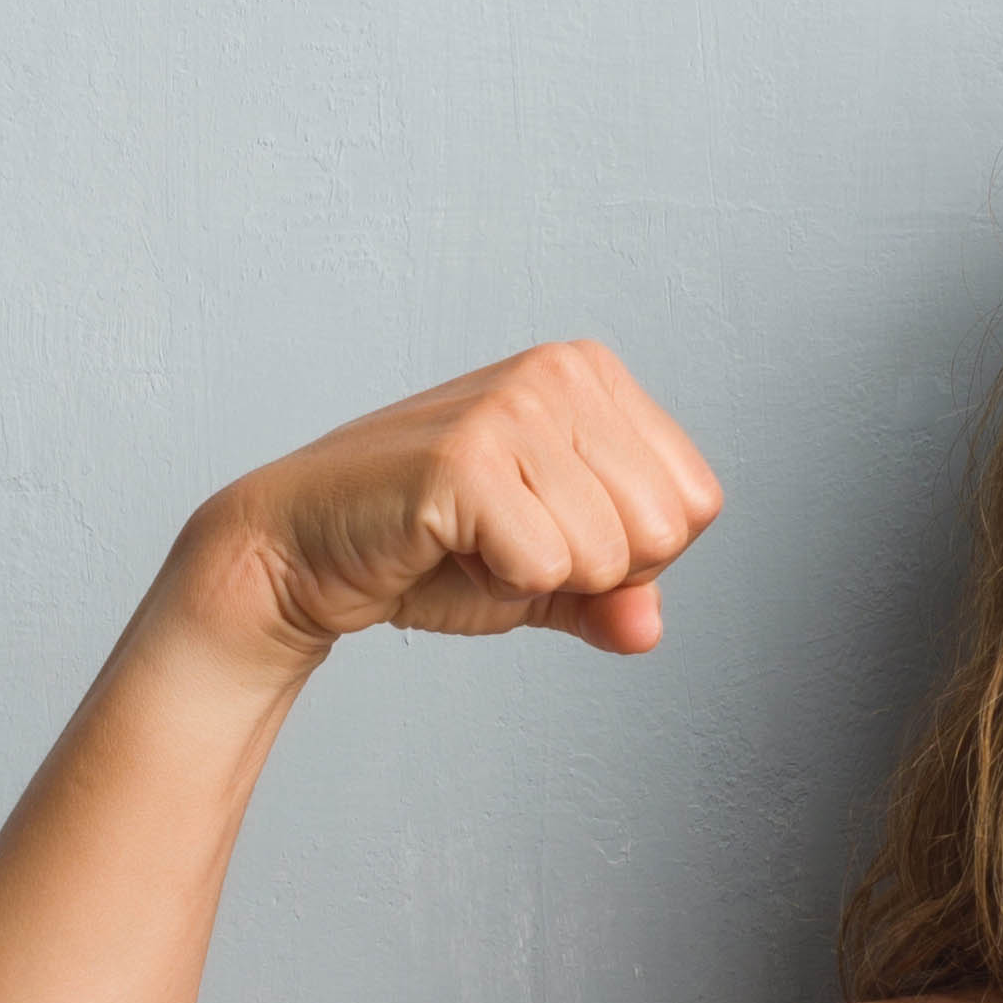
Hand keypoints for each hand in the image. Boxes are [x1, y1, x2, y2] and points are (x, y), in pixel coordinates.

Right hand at [166, 342, 725, 666]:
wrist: (303, 553)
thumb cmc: (426, 551)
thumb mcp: (546, 576)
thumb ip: (613, 597)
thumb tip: (649, 630)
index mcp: (593, 376)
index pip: (698, 504)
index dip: (631, 555)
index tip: (546, 533)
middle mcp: (560, 372)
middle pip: (667, 532)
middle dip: (591, 571)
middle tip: (505, 542)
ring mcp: (512, 407)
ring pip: (610, 555)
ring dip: (535, 579)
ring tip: (472, 541)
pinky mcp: (465, 458)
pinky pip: (546, 568)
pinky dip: (498, 586)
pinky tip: (446, 547)